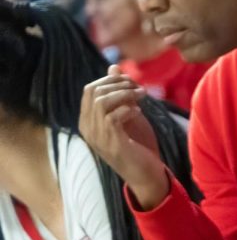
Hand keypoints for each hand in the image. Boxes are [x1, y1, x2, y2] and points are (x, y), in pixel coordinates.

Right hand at [79, 66, 168, 208]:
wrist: (147, 172)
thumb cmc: (138, 143)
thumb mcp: (129, 112)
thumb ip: (120, 93)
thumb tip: (114, 67)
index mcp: (88, 120)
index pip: (89, 89)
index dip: (111, 80)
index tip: (132, 82)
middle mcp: (87, 128)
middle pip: (93, 92)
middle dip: (119, 84)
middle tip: (139, 88)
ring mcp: (97, 137)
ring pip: (101, 102)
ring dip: (125, 94)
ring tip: (142, 97)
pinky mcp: (111, 143)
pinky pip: (112, 117)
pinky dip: (128, 109)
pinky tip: (138, 112)